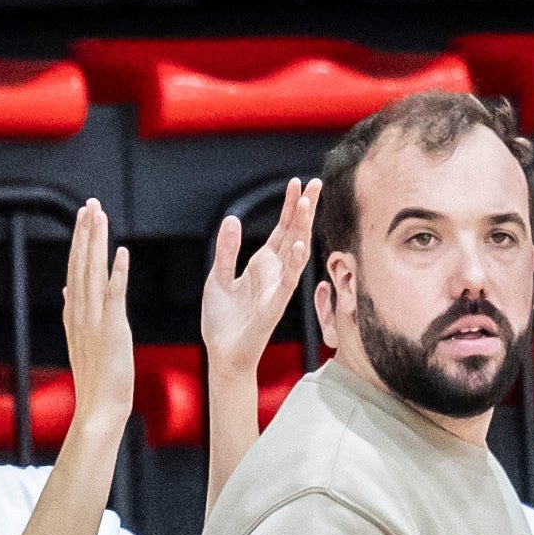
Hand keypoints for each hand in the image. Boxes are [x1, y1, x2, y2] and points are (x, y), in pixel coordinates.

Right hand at [57, 198, 135, 445]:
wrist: (99, 408)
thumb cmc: (97, 378)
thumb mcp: (82, 340)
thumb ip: (75, 312)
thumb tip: (67, 289)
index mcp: (75, 315)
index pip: (74, 270)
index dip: (79, 242)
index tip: (83, 217)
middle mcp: (80, 314)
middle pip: (80, 265)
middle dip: (85, 233)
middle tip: (89, 205)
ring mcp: (95, 322)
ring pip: (92, 274)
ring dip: (96, 244)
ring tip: (99, 217)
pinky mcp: (112, 331)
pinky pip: (114, 297)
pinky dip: (117, 274)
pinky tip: (121, 253)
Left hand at [201, 179, 314, 377]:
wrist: (222, 352)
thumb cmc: (223, 318)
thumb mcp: (219, 277)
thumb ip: (227, 250)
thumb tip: (232, 218)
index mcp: (263, 263)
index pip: (282, 228)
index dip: (290, 206)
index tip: (298, 182)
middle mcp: (275, 272)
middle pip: (294, 234)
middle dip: (304, 209)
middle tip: (314, 182)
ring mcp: (277, 287)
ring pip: (295, 253)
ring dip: (301, 230)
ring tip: (307, 204)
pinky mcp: (273, 305)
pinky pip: (286, 283)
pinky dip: (292, 265)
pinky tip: (297, 246)